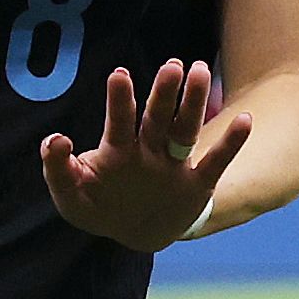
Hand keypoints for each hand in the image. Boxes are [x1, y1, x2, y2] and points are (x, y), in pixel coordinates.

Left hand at [39, 58, 251, 250]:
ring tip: (200, 72)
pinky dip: (230, 144)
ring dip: (193, 103)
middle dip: (164, 93)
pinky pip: (215, 162)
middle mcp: (148, 150)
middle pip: (157, 117)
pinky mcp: (196, 184)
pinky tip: (244, 121)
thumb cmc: (98, 207)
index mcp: (118, 150)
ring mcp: (173, 165)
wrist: (134, 232)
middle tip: (172, 66)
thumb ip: (58, 169)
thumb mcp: (71, 196)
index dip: (120, 99)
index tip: (120, 74)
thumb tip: (54, 140)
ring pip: (185, 129)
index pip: (120, 121)